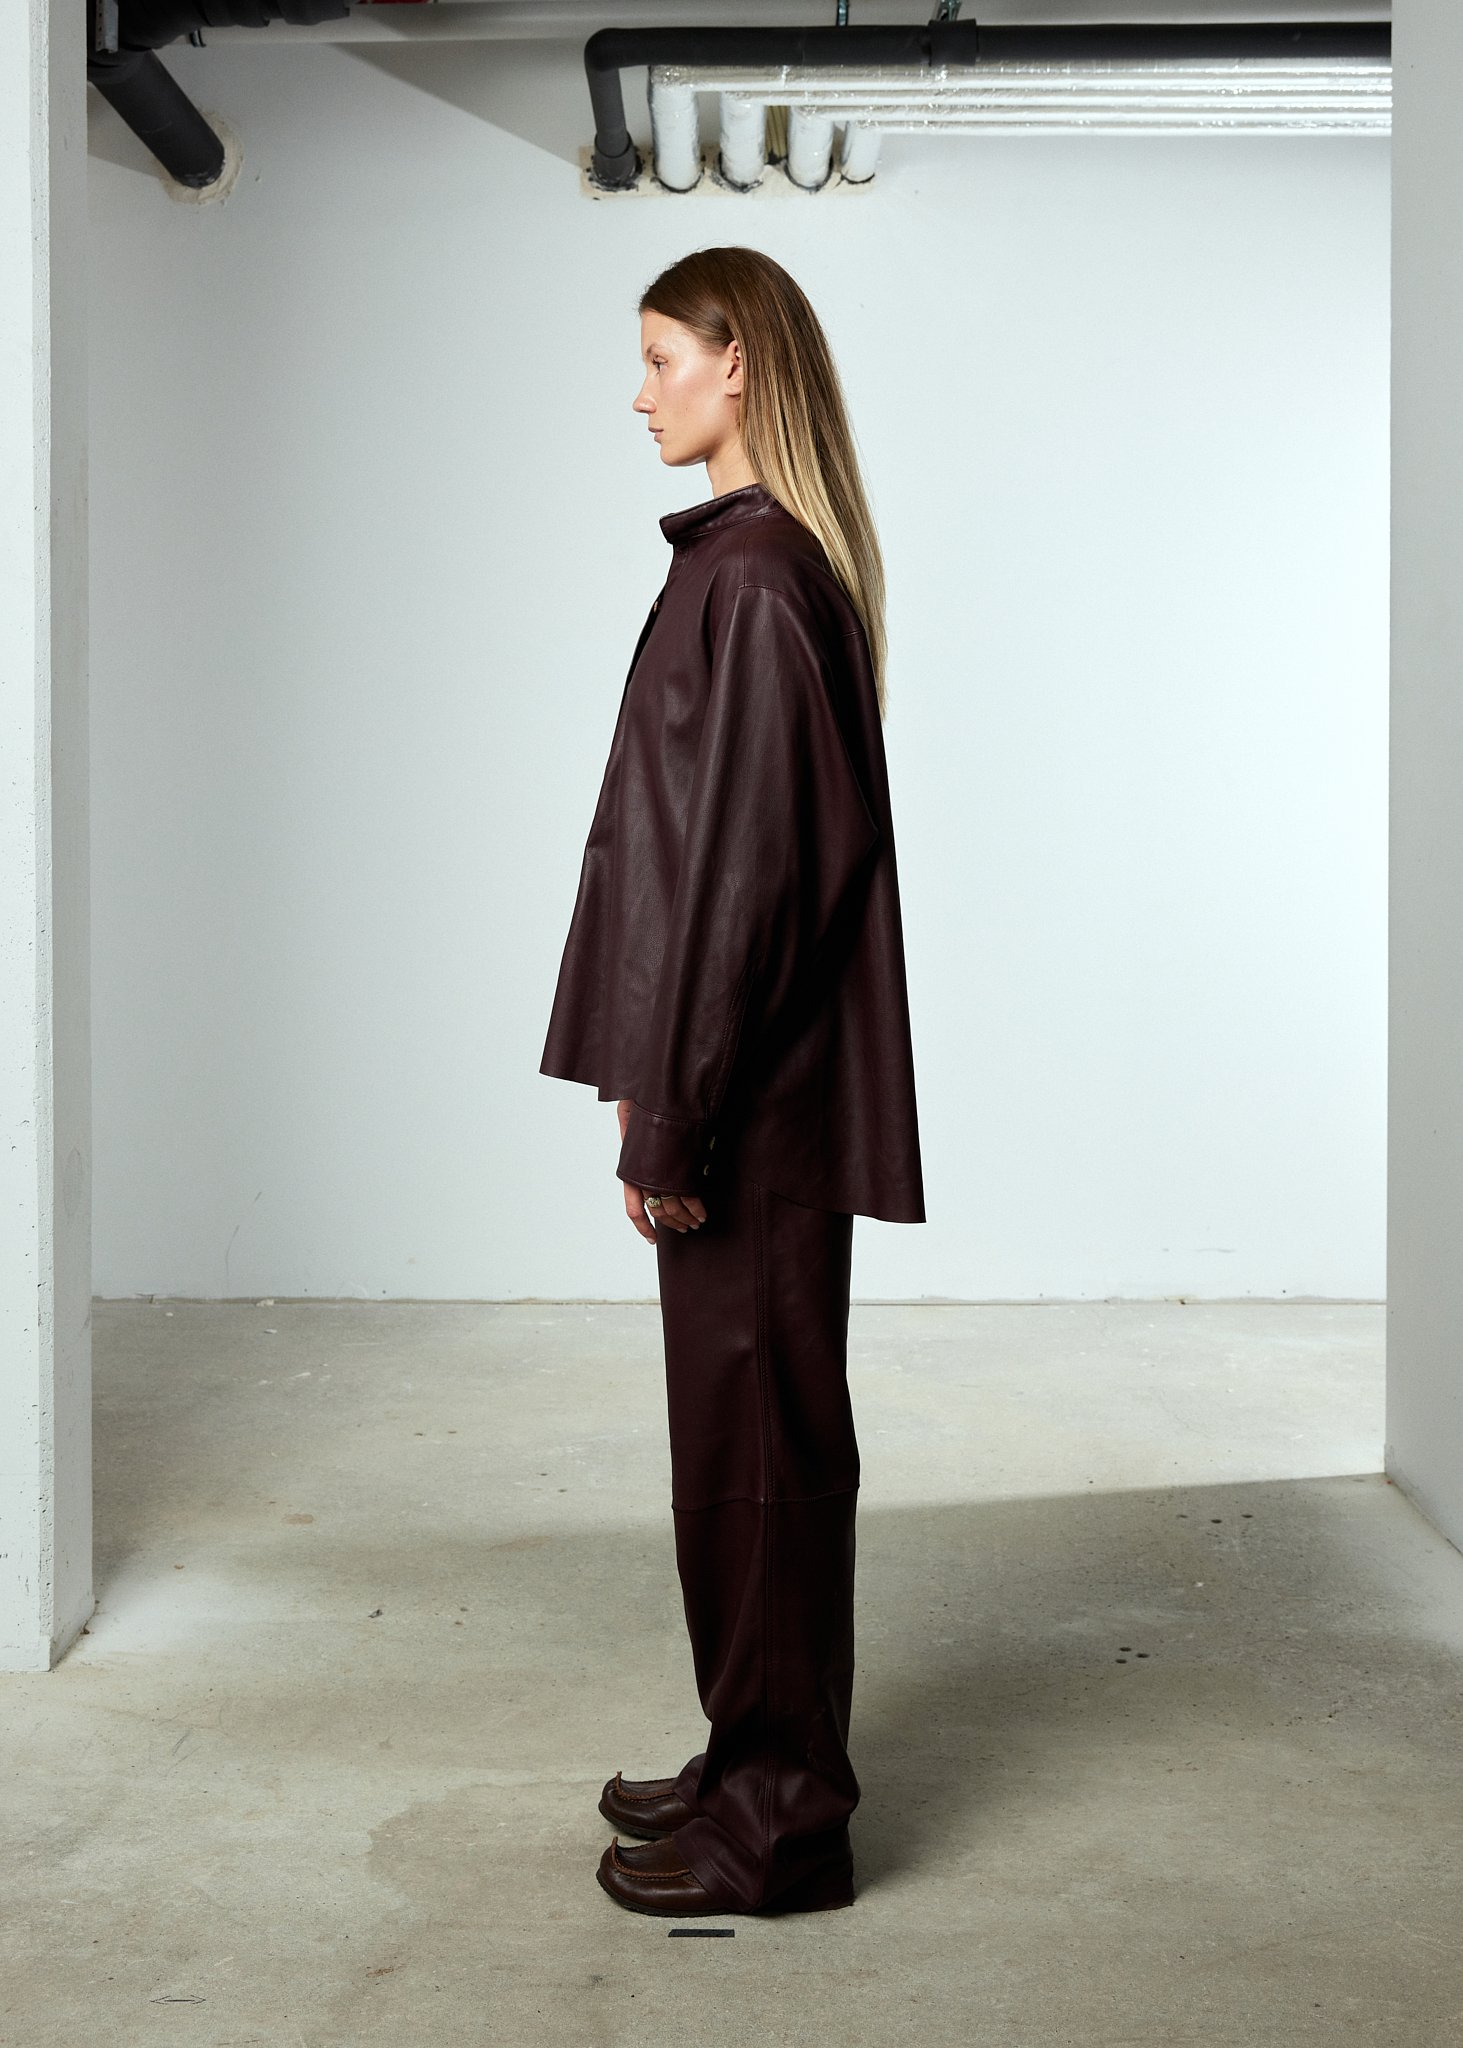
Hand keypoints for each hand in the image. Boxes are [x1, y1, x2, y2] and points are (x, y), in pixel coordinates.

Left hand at [618, 1098, 706, 1243]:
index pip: (633, 1208)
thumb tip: (641, 1151)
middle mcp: (642, 1177)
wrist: (655, 1092)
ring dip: (686, 1218)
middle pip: (657, 1211)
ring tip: (696, 1222)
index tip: (653, 1239)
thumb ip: (637, 1144)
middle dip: (672, 1223)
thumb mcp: (633, 1128)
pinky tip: (702, 1212)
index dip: (642, 1226)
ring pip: (673, 1207)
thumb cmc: (642, 1105)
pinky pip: (688, 1196)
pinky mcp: (678, 1168)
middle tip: (685, 1228)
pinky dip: (696, 1207)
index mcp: (630, 1170)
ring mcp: (660, 1174)